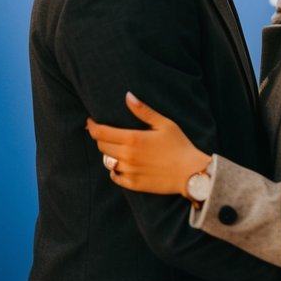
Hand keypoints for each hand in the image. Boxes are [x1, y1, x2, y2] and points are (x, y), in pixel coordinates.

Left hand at [86, 92, 210, 196]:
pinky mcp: (133, 185)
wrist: (190, 173)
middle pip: (101, 146)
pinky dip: (115, 169)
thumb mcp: (164, 123)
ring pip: (107, 162)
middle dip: (100, 137)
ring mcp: (129, 172)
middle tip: (106, 132)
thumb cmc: (179, 145)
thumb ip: (143, 111)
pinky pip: (115, 176)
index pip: (101, 132)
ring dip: (108, 153)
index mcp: (132, 139)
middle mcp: (127, 157)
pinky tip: (122, 164)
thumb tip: (128, 96)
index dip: (92, 126)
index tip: (90, 121)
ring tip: (116, 147)